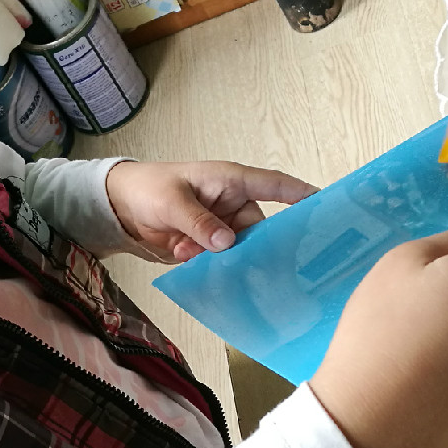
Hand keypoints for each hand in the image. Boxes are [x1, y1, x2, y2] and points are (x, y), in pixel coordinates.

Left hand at [104, 160, 318, 262]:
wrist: (119, 207)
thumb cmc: (148, 188)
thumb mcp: (173, 201)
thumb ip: (199, 221)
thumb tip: (227, 242)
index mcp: (231, 181)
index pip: (275, 186)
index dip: (302, 195)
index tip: (328, 206)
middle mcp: (232, 205)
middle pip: (261, 229)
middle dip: (256, 247)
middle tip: (256, 265)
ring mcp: (221, 227)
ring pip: (241, 250)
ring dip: (225, 259)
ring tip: (204, 259)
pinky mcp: (208, 247)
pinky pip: (221, 262)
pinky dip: (209, 266)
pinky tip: (188, 261)